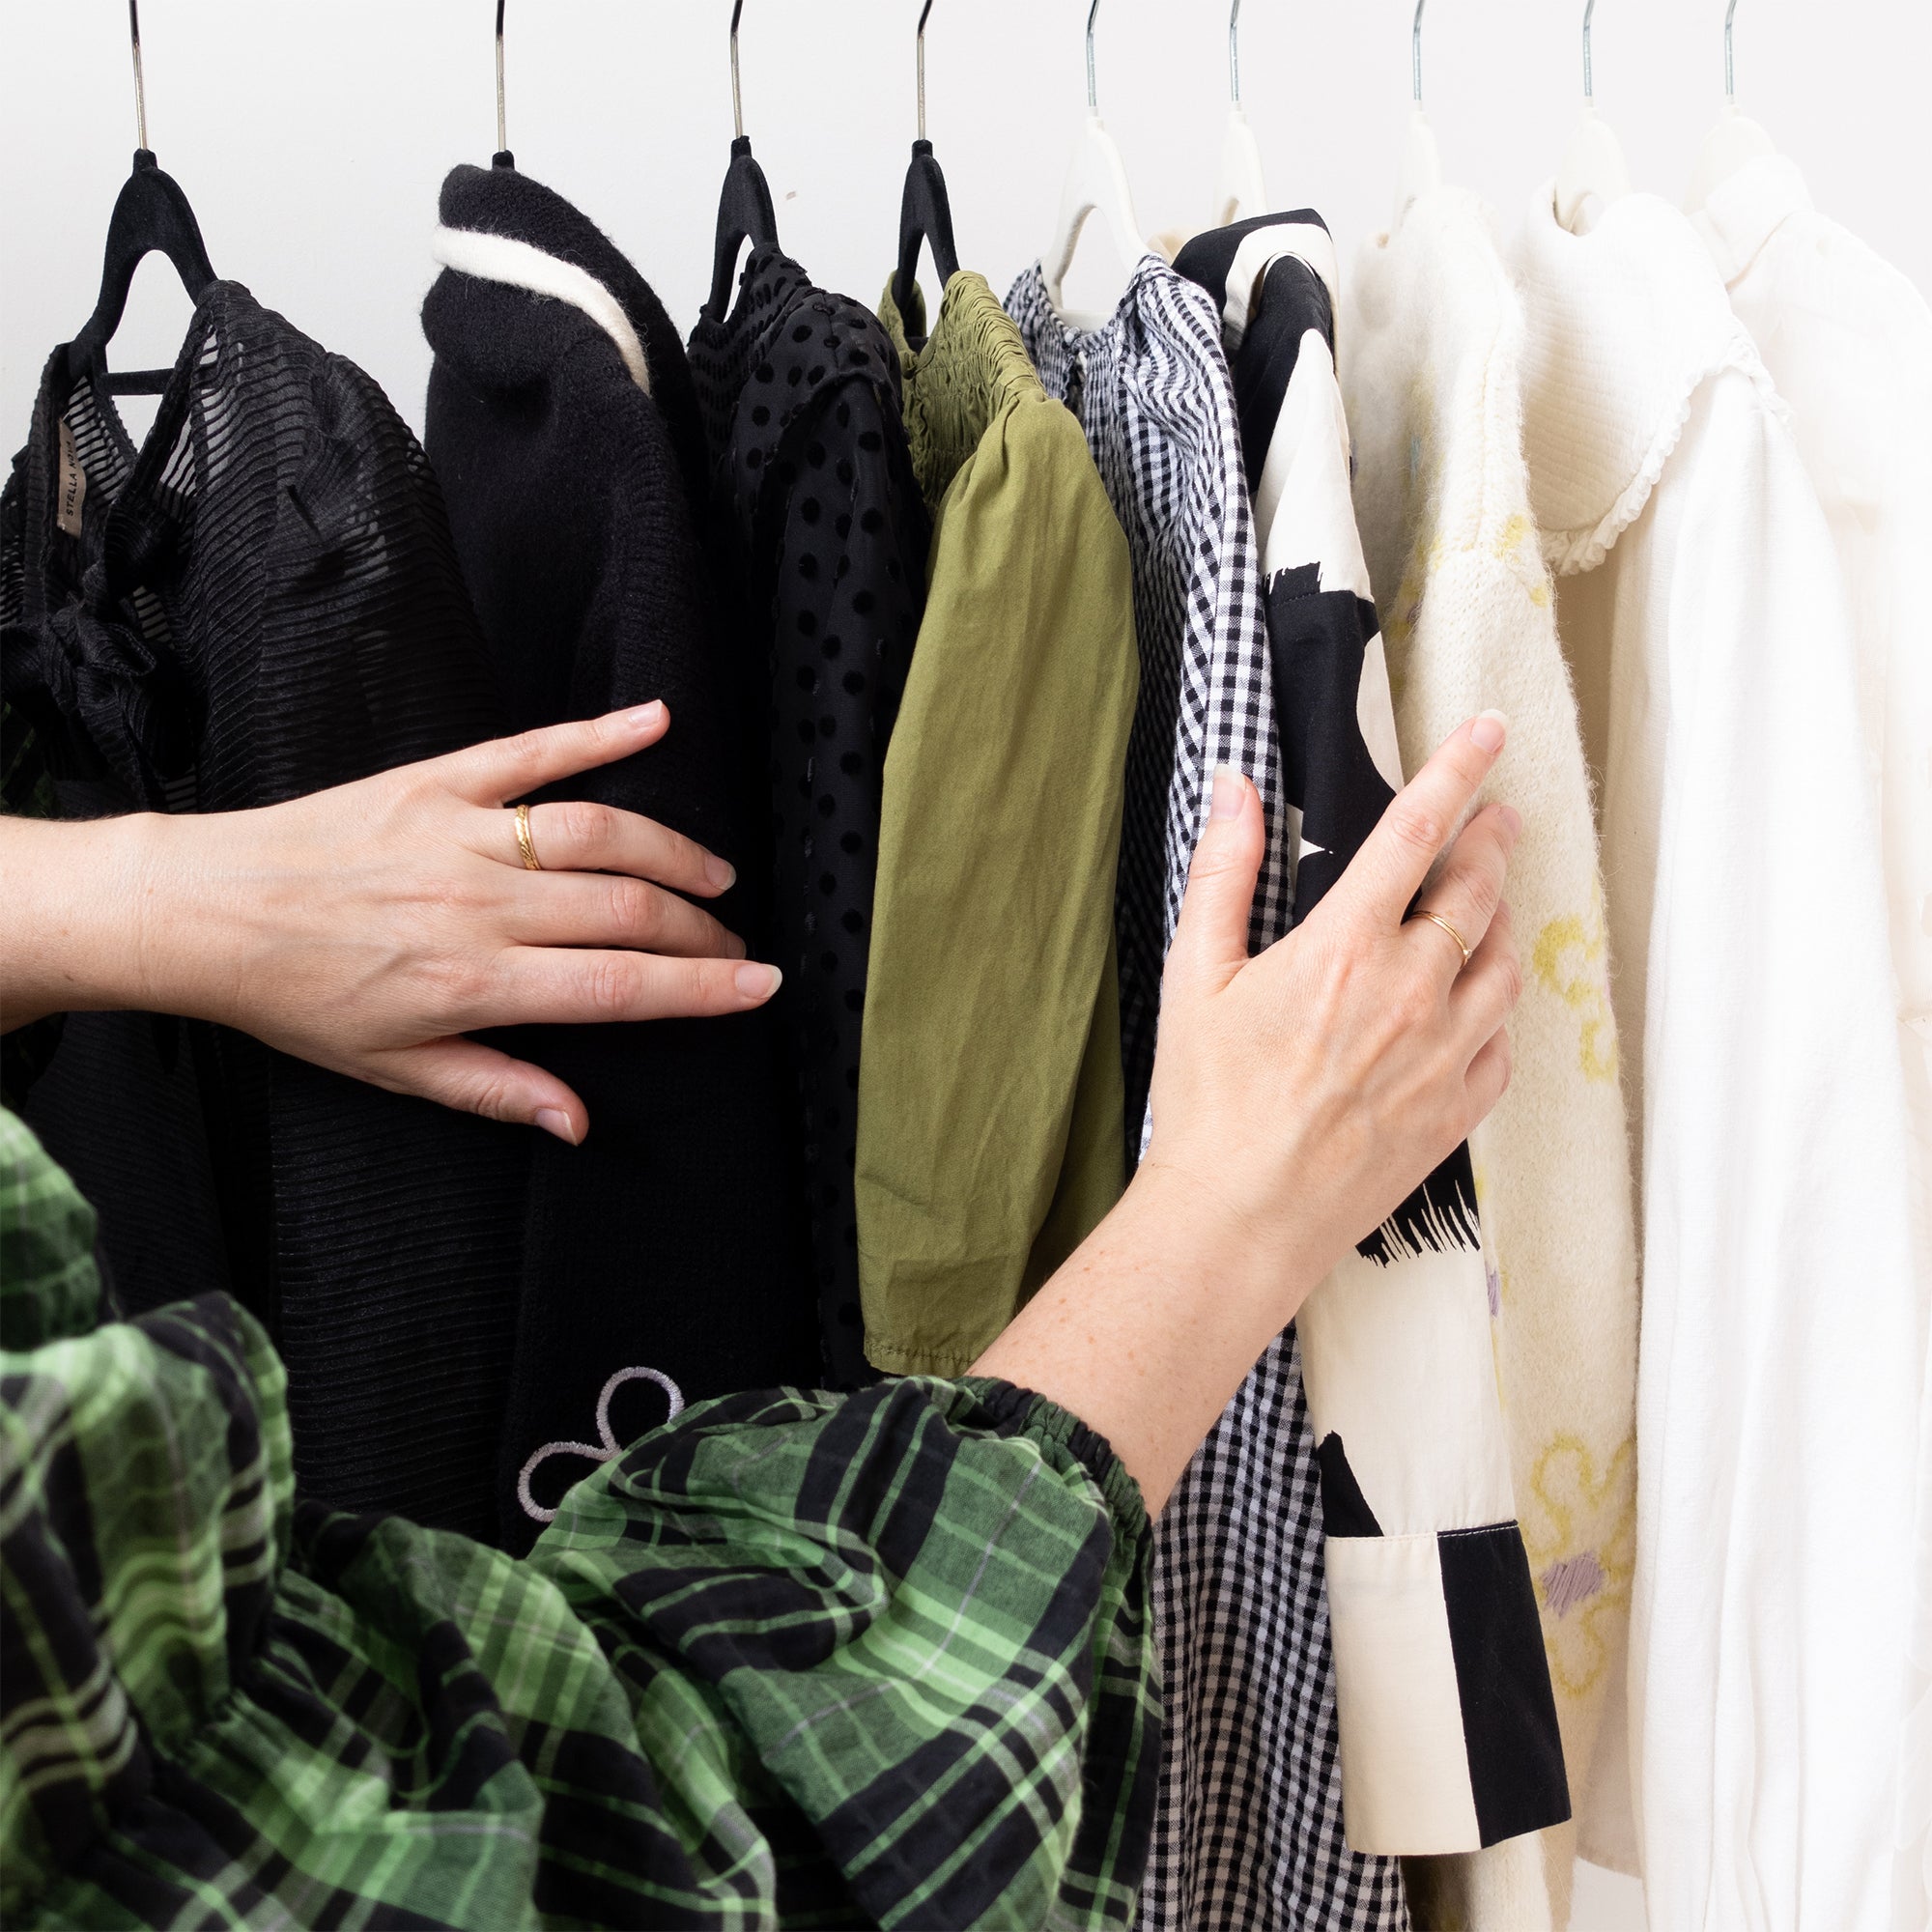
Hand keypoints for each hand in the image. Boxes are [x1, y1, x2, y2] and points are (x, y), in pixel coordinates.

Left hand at [0, 704, 780, 1143]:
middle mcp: (480, 905)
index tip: (762, 985)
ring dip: (672, 850)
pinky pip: (532, 750)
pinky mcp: (436, 780)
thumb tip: (576, 1122)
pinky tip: (656, 721)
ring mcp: (461, 834)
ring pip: (599, 832)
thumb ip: (495, 1088)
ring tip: (714, 873)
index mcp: (475, 982)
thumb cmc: (295, 997)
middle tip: (735, 942)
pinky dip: (600, 732)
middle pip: (627, 909)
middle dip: (701, 929)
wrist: (202, 912)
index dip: (704, 987)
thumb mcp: (393, 1067)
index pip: (620, 987)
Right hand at [973, 713, 1520, 1511]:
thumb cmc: (1208, 1102)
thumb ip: (1223, 874)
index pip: (1419, 832)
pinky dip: (1495, 1009)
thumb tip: (1236, 788)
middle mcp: (1412, 993)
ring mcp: (1444, 1055)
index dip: (1458, 770)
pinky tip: (1473, 1006)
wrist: (1241, 1220)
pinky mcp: (1457, 1111)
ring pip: (1504, 963)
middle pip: (1478, 890)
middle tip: (1494, 819)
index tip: (1487, 730)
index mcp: (1346, 948)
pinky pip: (1503, 1042)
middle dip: (1490, 841)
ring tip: (1485, 908)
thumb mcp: (1196, 976)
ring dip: (1500, 922)